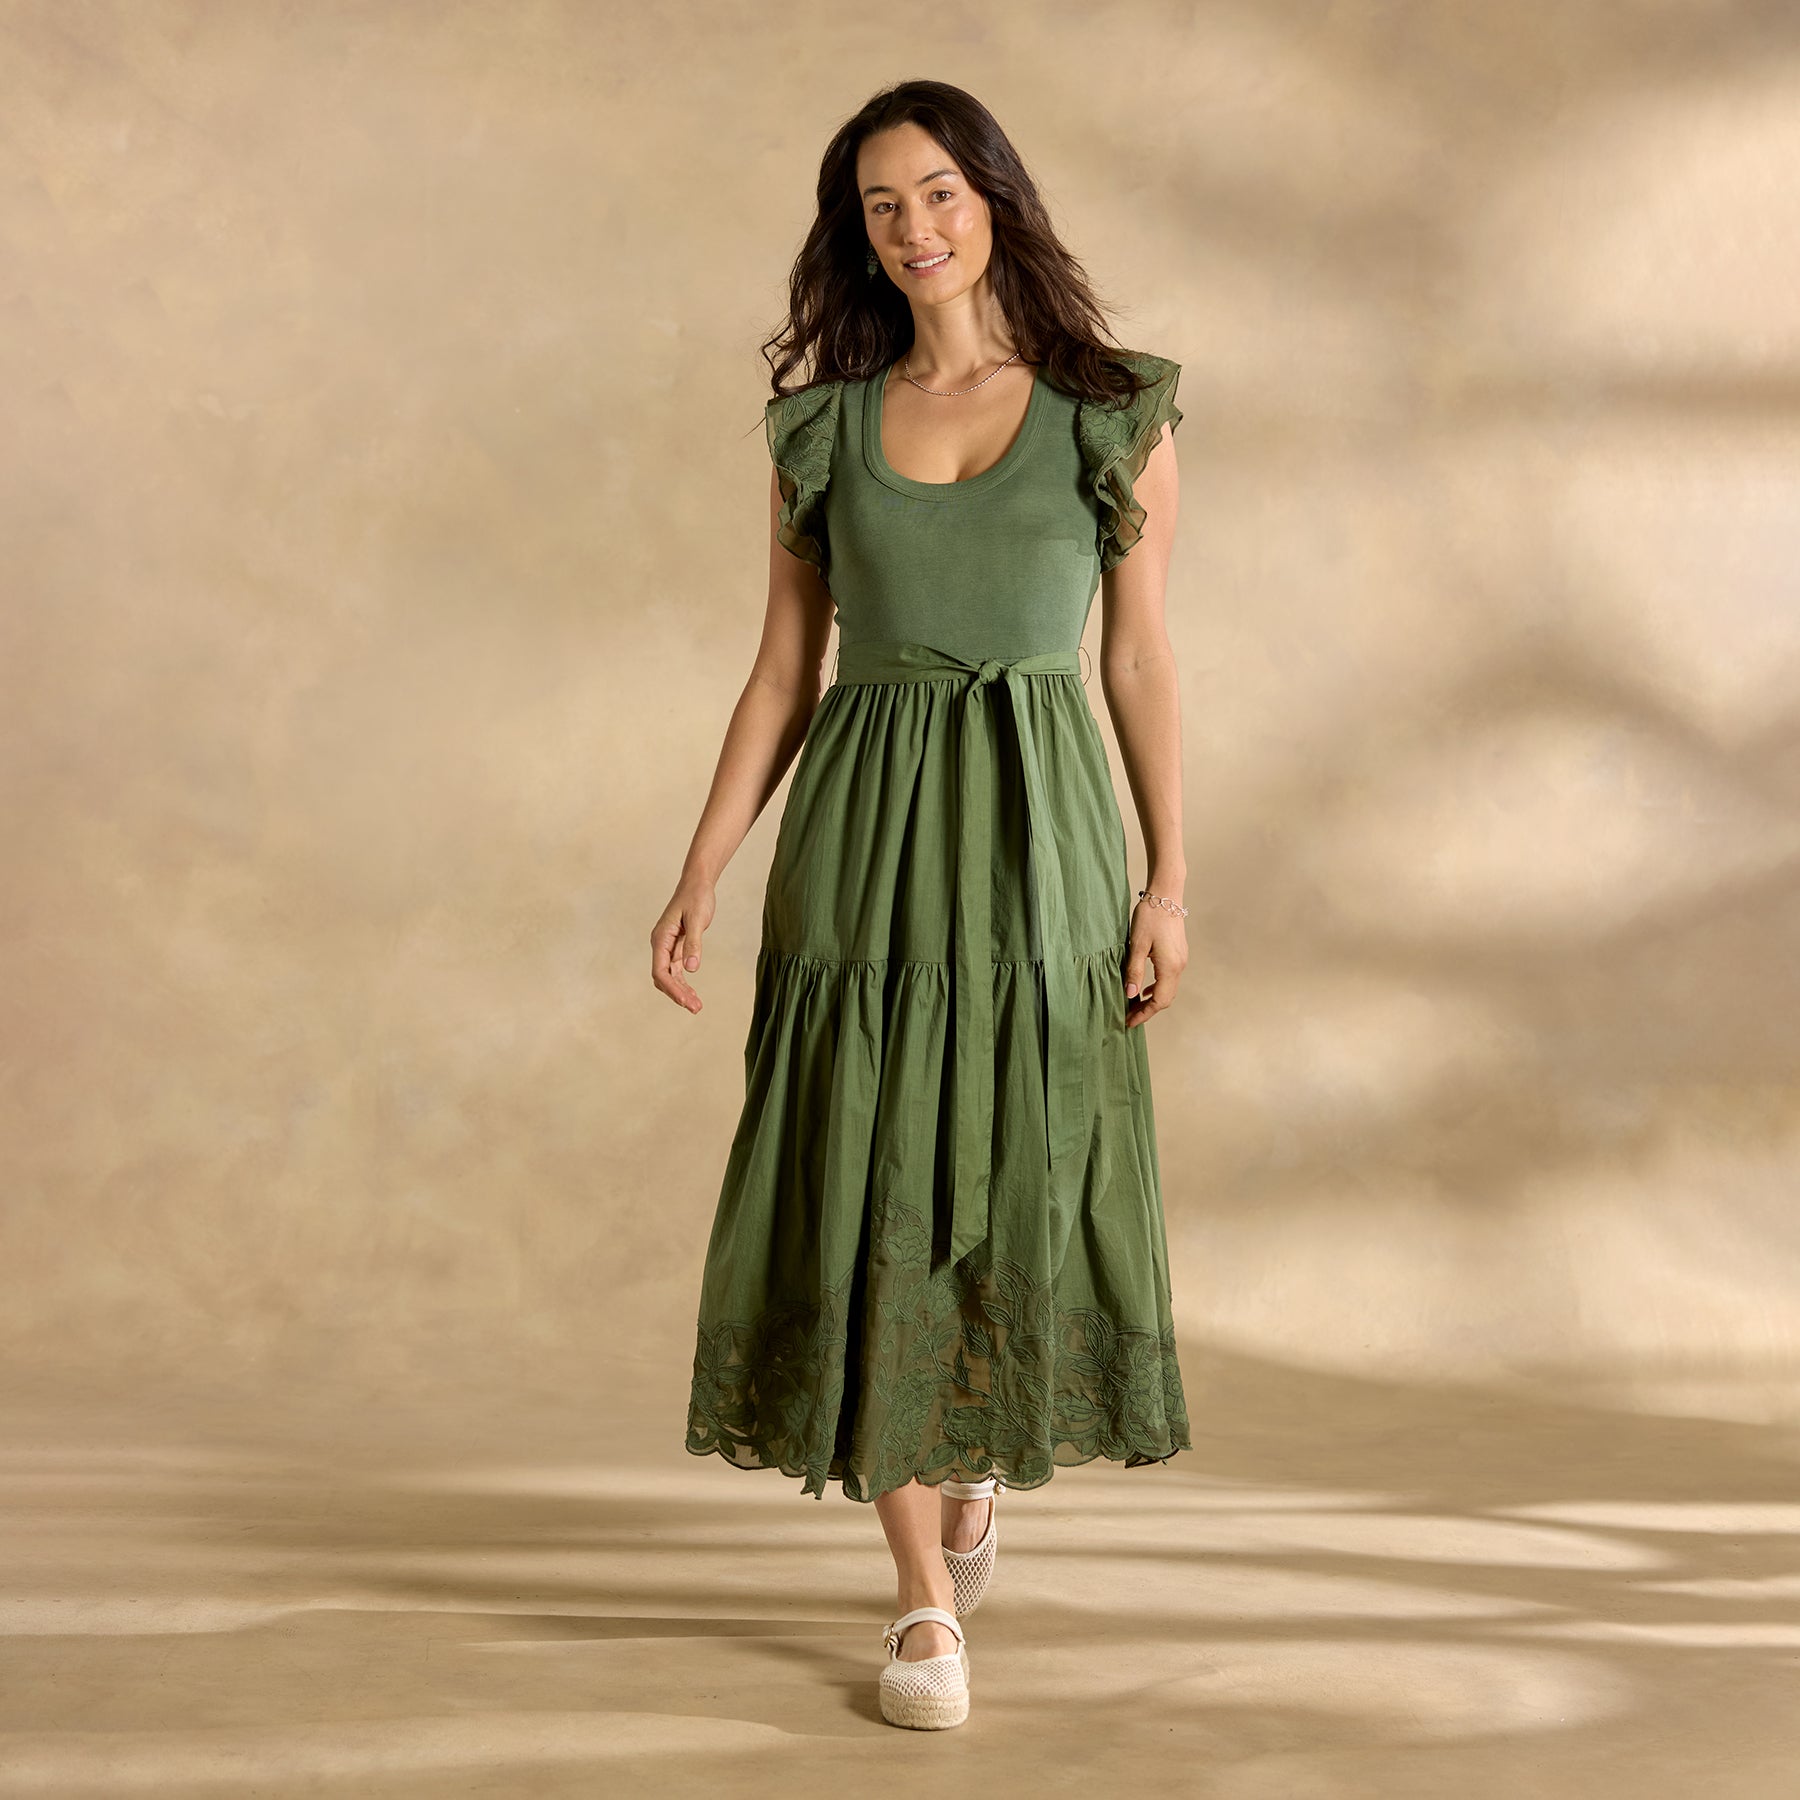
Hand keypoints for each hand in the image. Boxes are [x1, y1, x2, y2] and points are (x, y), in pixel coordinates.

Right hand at [651, 879, 716, 1013]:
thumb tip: (691, 969)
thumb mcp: (697, 920)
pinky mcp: (677, 946)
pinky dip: (683, 982)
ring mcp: (667, 946)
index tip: (686, 1001)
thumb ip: (694, 944)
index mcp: (660, 938)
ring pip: (670, 976)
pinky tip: (692, 993)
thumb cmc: (696, 898)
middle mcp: (661, 944)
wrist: (697, 883)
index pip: (660, 971)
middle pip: (663, 977)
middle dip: (677, 994)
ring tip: (696, 1006)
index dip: (672, 988)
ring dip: (681, 991)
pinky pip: (676, 970)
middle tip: (696, 1008)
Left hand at [1123, 896, 1186, 1027]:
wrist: (1166, 895)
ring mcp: (1181, 960)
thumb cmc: (1150, 917)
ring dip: (1152, 999)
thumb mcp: (1137, 945)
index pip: (1159, 1001)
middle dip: (1148, 1010)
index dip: (1144, 1014)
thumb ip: (1134, 971)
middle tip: (1129, 1016)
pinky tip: (1145, 988)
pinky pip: (1169, 978)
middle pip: (1166, 998)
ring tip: (1134, 1005)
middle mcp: (1179, 966)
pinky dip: (1157, 987)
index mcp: (1169, 967)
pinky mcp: (1178, 954)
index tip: (1128, 1022)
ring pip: (1168, 989)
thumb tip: (1130, 994)